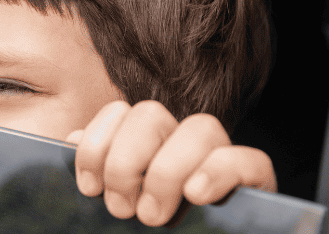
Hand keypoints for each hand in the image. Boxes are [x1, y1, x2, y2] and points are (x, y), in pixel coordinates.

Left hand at [65, 100, 275, 226]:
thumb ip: (95, 173)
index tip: (88, 186)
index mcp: (147, 150)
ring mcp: (220, 166)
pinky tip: (196, 194)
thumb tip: (73, 138)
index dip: (97, 143)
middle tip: (122, 208)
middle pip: (151, 114)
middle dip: (125, 162)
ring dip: (166, 170)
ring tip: (152, 215)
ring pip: (201, 128)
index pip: (120, 113)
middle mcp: (182, 150)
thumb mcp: (113, 206)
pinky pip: (251, 161)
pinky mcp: (254, 190)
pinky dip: (221, 171)